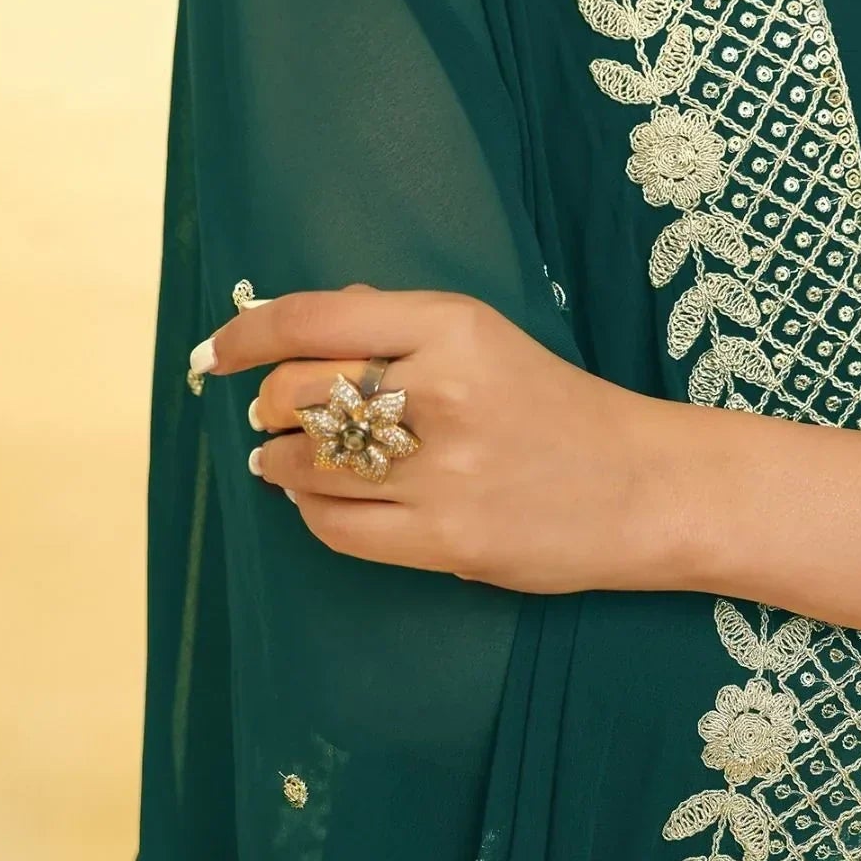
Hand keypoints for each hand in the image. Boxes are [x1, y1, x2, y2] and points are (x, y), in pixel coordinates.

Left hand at [190, 284, 672, 596]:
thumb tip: (294, 327)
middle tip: (273, 413)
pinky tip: (320, 499)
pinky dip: (309, 510)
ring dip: (281, 462)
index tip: (213, 351)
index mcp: (454, 326)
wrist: (646, 488)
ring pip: (305, 464)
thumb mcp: (487, 338)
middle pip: (297, 393)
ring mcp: (443, 472)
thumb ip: (396, 324)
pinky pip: (333, 527)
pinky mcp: (445, 541)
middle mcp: (444, 393)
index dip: (244, 333)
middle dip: (268, 405)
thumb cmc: (557, 406)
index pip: (312, 319)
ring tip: (290, 459)